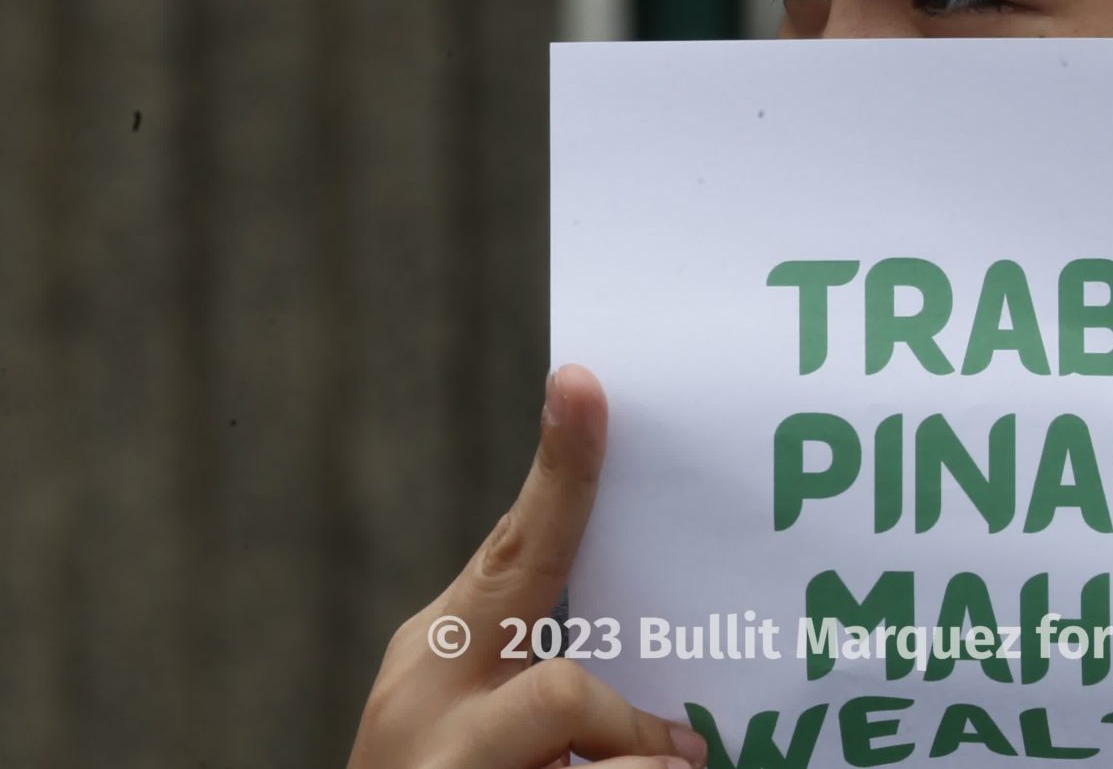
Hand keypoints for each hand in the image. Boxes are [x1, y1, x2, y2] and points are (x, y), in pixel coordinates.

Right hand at [347, 365, 705, 768]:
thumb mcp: (464, 713)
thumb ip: (531, 657)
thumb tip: (645, 650)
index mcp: (437, 655)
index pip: (512, 548)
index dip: (560, 468)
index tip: (584, 382)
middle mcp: (428, 710)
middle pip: (558, 682)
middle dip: (626, 719)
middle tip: (684, 753)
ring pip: (572, 734)